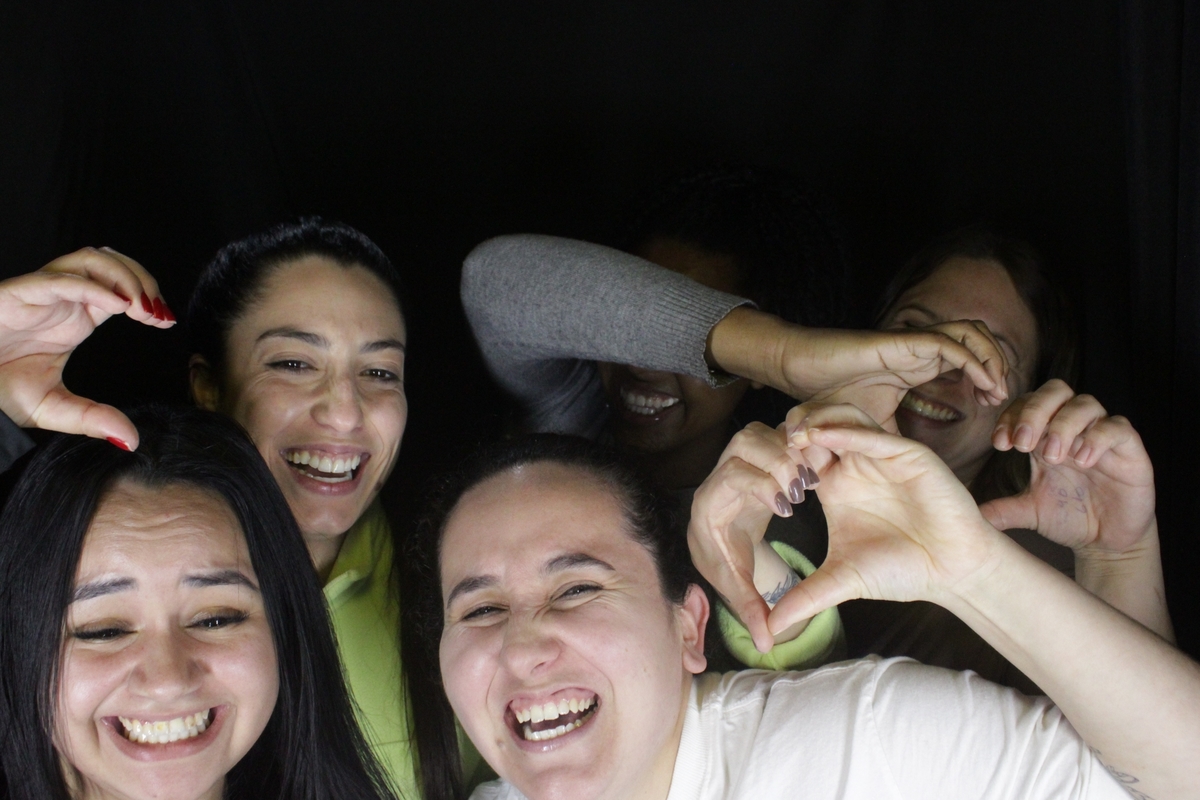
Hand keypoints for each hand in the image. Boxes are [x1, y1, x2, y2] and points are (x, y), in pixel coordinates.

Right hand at [0, 247, 173, 448]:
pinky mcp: (16, 294)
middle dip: (141, 279)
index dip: (146, 297)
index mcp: (74, 319)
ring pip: (89, 260)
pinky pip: (61, 279)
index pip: (119, 290)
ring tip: (143, 307)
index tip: (167, 320)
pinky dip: (95, 287)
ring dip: (123, 276)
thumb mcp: (54, 410)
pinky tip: (119, 306)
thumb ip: (93, 419)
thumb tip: (130, 440)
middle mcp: (61, 300)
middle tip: (159, 311)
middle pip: (110, 265)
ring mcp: (39, 294)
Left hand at [687, 421, 819, 651]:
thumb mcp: (737, 584)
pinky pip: (774, 434)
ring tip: (810, 477)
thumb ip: (751, 610)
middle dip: (776, 460)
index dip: (760, 485)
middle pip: (743, 443)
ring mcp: (737, 459)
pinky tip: (814, 468)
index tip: (787, 507)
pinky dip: (795, 445)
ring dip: (787, 449)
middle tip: (802, 486)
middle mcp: (719, 474)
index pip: (731, 477)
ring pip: (758, 433)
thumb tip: (766, 644)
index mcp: (710, 503)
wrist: (716, 535)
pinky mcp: (756, 453)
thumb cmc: (724, 557)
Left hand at [767, 403, 1000, 635]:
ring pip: (843, 416)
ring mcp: (882, 455)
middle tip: (769, 447)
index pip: (799, 452)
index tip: (757, 473)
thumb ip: (805, 598)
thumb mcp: (841, 580)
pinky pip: (873, 434)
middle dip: (790, 429)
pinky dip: (846, 431)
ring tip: (793, 438)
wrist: (951, 572)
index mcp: (835, 484)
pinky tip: (822, 437)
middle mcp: (856, 463)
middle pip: (816, 423)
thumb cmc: (901, 570)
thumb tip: (769, 630)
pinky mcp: (908, 455)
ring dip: (815, 421)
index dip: (777, 456)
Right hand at [795, 321, 1011, 431]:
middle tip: (1002, 398)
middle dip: (997, 364)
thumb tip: (906, 466)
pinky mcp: (904, 342)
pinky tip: (984, 383)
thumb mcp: (871, 424)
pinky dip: (972, 359)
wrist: (801, 367)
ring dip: (991, 357)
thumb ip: (892, 437)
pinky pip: (949, 343)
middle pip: (977, 340)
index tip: (995, 405)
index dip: (986, 376)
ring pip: (971, 333)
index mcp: (917, 364)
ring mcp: (914, 343)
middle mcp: (920, 350)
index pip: (965, 359)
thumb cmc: (830, 392)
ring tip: (998, 388)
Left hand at [983, 379, 1154, 553]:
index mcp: (1045, 434)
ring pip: (1084, 404)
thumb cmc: (1071, 518)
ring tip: (1052, 456)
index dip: (1011, 416)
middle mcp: (1073, 428)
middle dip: (1034, 412)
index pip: (1026, 403)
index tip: (999, 443)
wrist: (1108, 542)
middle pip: (1054, 391)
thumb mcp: (1031, 511)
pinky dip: (1097, 437)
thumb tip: (967, 515)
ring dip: (1062, 425)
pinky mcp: (1129, 449)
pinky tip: (1082, 459)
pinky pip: (1116, 427)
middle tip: (1022, 444)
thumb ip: (1002, 509)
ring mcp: (1101, 435)